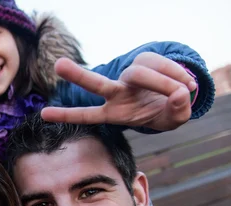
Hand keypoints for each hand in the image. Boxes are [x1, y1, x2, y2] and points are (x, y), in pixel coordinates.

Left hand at [41, 53, 196, 130]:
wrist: (176, 95)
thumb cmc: (167, 113)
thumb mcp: (174, 120)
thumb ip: (176, 112)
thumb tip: (177, 95)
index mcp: (115, 113)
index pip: (87, 115)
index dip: (66, 115)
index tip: (43, 114)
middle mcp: (116, 93)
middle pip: (96, 83)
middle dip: (77, 76)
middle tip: (58, 65)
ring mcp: (129, 76)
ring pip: (141, 74)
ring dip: (164, 82)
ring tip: (183, 91)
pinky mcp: (143, 61)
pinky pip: (160, 66)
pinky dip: (176, 75)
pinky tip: (188, 85)